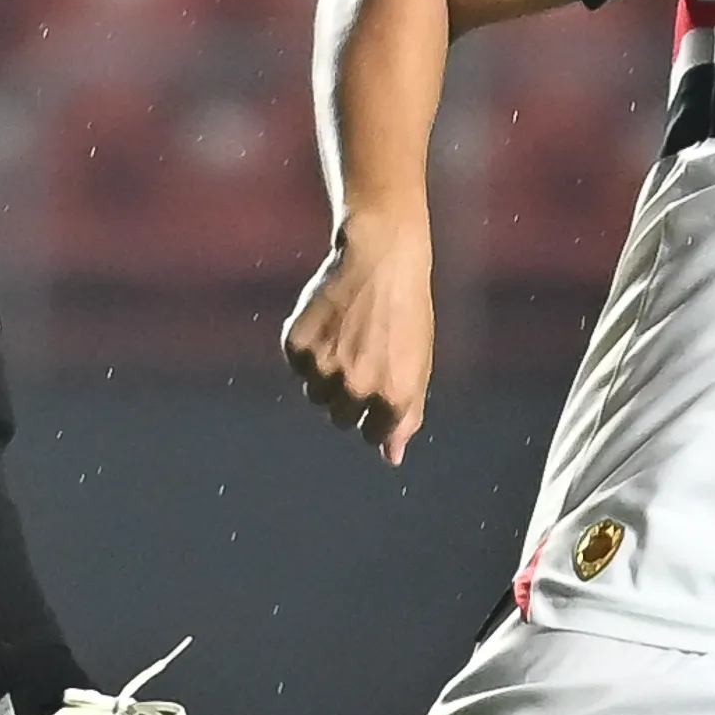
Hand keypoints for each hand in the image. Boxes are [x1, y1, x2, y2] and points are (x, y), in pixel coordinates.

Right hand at [282, 223, 434, 464]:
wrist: (380, 257)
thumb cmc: (406, 311)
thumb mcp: (418, 363)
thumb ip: (406, 414)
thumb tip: (391, 458)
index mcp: (393, 396)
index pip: (373, 434)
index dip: (376, 412)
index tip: (379, 384)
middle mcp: (357, 387)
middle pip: (340, 418)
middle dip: (350, 394)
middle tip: (363, 354)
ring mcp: (324, 367)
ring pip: (315, 394)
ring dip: (327, 374)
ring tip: (348, 335)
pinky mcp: (296, 346)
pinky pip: (297, 366)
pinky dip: (308, 349)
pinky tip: (329, 322)